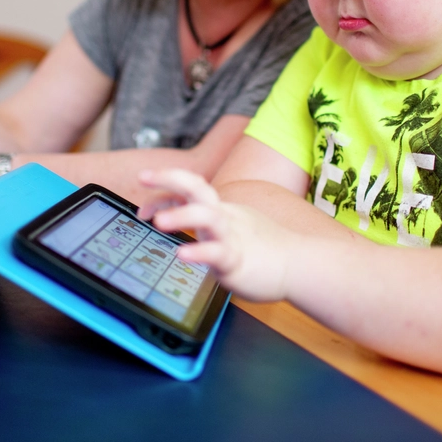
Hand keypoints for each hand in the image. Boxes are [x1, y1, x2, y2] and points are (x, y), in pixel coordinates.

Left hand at [137, 168, 295, 301]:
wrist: (299, 265)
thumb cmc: (265, 249)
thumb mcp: (233, 228)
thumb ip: (210, 223)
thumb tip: (185, 219)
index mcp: (221, 210)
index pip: (190, 189)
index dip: (165, 187)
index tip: (143, 203)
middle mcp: (224, 218)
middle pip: (197, 187)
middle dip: (169, 178)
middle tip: (143, 176)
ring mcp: (232, 237)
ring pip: (207, 217)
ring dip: (181, 215)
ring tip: (159, 221)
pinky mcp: (238, 260)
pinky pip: (217, 253)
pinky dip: (199, 252)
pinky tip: (182, 254)